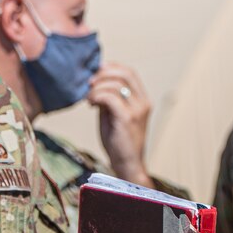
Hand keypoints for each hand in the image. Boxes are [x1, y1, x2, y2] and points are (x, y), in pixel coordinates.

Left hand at [89, 62, 152, 186]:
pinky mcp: (127, 118)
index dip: (111, 67)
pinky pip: (109, 97)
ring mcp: (137, 110)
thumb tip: (94, 83)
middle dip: (103, 74)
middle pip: (124, 73)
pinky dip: (97, 97)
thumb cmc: (118, 142)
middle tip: (89, 83)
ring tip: (89, 99)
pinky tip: (91, 104)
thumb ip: (109, 98)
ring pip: (115, 84)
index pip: (130, 72)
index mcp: (143, 100)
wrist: (127, 165)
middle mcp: (143, 102)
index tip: (96, 72)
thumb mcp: (114, 115)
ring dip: (97, 88)